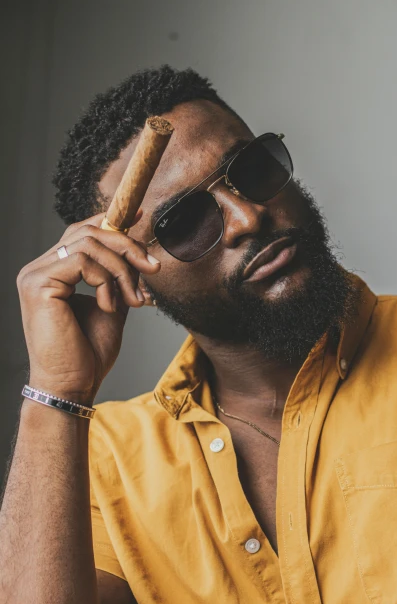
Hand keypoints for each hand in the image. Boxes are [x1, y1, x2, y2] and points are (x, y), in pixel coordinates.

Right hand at [17, 213, 160, 403]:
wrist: (72, 386)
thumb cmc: (88, 353)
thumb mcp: (112, 305)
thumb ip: (118, 277)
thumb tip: (137, 251)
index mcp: (54, 272)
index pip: (81, 232)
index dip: (111, 221)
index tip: (139, 217)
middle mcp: (40, 268)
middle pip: (88, 232)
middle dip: (127, 246)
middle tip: (153, 268)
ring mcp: (35, 275)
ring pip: (90, 244)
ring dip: (122, 270)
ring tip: (132, 301)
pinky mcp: (38, 284)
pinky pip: (83, 262)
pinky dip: (106, 281)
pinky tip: (109, 306)